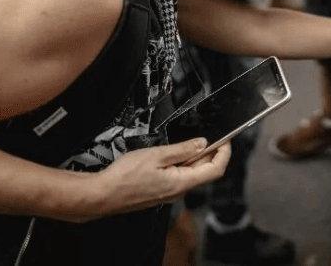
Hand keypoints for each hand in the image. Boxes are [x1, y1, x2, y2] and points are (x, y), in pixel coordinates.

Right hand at [88, 139, 230, 220]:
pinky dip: (183, 164)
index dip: (224, 153)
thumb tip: (203, 143)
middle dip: (210, 153)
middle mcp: (179, 191)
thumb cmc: (125, 176)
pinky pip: (180, 177)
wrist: (103, 195)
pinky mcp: (162, 191)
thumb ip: (183, 150)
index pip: (215, 170)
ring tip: (188, 143)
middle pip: (205, 171)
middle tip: (207, 136)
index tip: (226, 139)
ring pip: (192, 173)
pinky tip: (174, 155)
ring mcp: (170, 193)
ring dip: (195, 158)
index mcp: (182, 182)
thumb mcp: (157, 155)